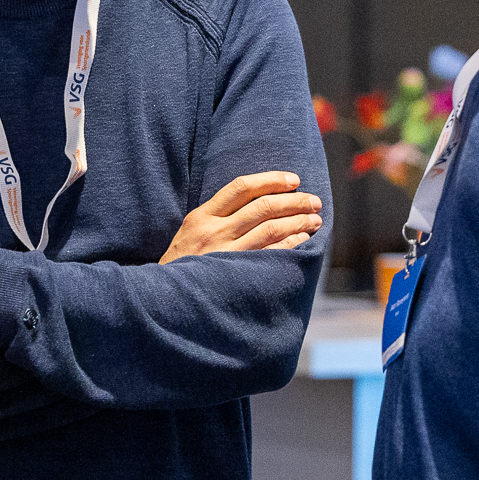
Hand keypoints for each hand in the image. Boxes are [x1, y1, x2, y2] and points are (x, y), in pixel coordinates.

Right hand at [160, 172, 322, 263]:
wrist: (164, 299)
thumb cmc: (181, 265)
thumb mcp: (189, 233)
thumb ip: (216, 217)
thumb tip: (257, 202)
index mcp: (201, 217)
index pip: (241, 187)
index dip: (271, 180)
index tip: (294, 180)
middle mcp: (214, 232)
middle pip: (262, 207)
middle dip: (294, 202)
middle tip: (313, 202)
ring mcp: (226, 254)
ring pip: (270, 229)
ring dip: (298, 222)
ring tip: (314, 219)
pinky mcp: (236, 275)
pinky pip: (271, 254)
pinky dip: (291, 244)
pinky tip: (303, 240)